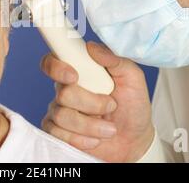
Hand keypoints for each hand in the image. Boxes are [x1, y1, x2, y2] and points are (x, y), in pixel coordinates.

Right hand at [40, 41, 153, 162]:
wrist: (135, 141)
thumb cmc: (133, 107)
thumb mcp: (133, 79)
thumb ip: (115, 60)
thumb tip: (92, 47)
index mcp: (80, 72)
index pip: (53, 61)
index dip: (56, 67)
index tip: (74, 76)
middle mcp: (66, 90)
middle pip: (62, 93)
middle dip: (90, 103)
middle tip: (111, 106)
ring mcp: (60, 111)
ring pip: (62, 116)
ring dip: (91, 125)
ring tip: (109, 128)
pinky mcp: (58, 132)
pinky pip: (58, 134)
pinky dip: (81, 140)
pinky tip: (95, 139)